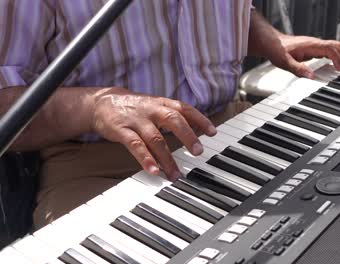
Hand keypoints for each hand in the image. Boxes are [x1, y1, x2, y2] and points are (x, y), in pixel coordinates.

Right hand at [91, 88, 216, 180]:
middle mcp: (151, 110)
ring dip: (167, 158)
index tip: (212, 132)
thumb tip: (198, 128)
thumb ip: (174, 116)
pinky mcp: (121, 130)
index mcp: (162, 103)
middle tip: (198, 152)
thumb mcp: (155, 106)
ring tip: (175, 174)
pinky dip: (145, 159)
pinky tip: (153, 170)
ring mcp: (136, 120)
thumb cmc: (134, 108)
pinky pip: (135, 146)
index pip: (185, 108)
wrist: (101, 102)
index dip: (200, 119)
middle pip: (173, 120)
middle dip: (187, 136)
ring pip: (155, 138)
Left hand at [269, 35, 339, 77]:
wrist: (272, 43)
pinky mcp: (315, 48)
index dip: (338, 59)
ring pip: (337, 46)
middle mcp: (316, 43)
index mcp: (311, 45)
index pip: (330, 49)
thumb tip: (311, 77)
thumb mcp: (285, 62)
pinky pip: (332, 49)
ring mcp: (317, 45)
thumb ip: (298, 69)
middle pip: (338, 46)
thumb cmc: (278, 51)